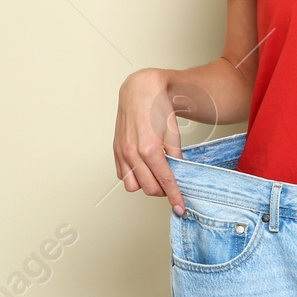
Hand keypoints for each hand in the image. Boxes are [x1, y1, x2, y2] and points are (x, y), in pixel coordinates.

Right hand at [113, 68, 186, 215]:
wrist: (140, 89)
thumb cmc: (157, 106)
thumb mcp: (174, 131)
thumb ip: (175, 155)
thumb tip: (178, 173)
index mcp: (150, 148)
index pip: (165, 181)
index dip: (174, 197)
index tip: (180, 207)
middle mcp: (133, 153)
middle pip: (149, 188)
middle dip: (162, 190)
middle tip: (172, 183)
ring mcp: (122, 153)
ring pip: (133, 186)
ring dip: (146, 184)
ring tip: (156, 173)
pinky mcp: (116, 150)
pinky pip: (123, 175)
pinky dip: (134, 176)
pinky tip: (143, 167)